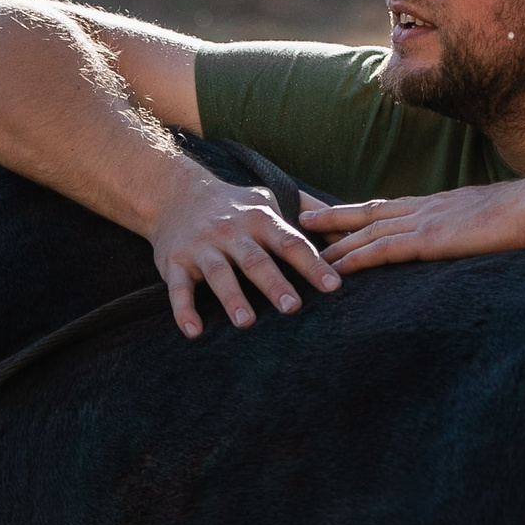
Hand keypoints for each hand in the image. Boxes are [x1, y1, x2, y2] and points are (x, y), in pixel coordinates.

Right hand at [149, 168, 340, 337]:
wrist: (174, 193)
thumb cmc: (233, 205)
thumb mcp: (269, 198)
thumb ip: (309, 211)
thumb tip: (351, 229)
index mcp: (259, 219)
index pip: (290, 242)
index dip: (312, 264)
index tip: (333, 286)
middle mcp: (231, 232)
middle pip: (255, 260)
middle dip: (274, 284)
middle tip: (293, 307)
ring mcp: (201, 247)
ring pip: (218, 274)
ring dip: (232, 298)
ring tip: (246, 323)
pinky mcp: (174, 262)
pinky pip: (179, 288)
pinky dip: (184, 310)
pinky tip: (194, 332)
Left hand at [300, 182, 524, 274]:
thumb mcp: (494, 216)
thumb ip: (474, 225)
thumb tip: (474, 237)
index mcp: (440, 203)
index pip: (391, 205)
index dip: (362, 210)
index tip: (339, 213)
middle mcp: (426, 207)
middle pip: (370, 211)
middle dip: (335, 216)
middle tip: (303, 218)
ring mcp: (425, 222)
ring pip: (368, 231)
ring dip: (336, 241)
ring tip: (305, 246)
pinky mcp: (429, 241)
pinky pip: (383, 250)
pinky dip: (356, 259)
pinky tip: (337, 268)